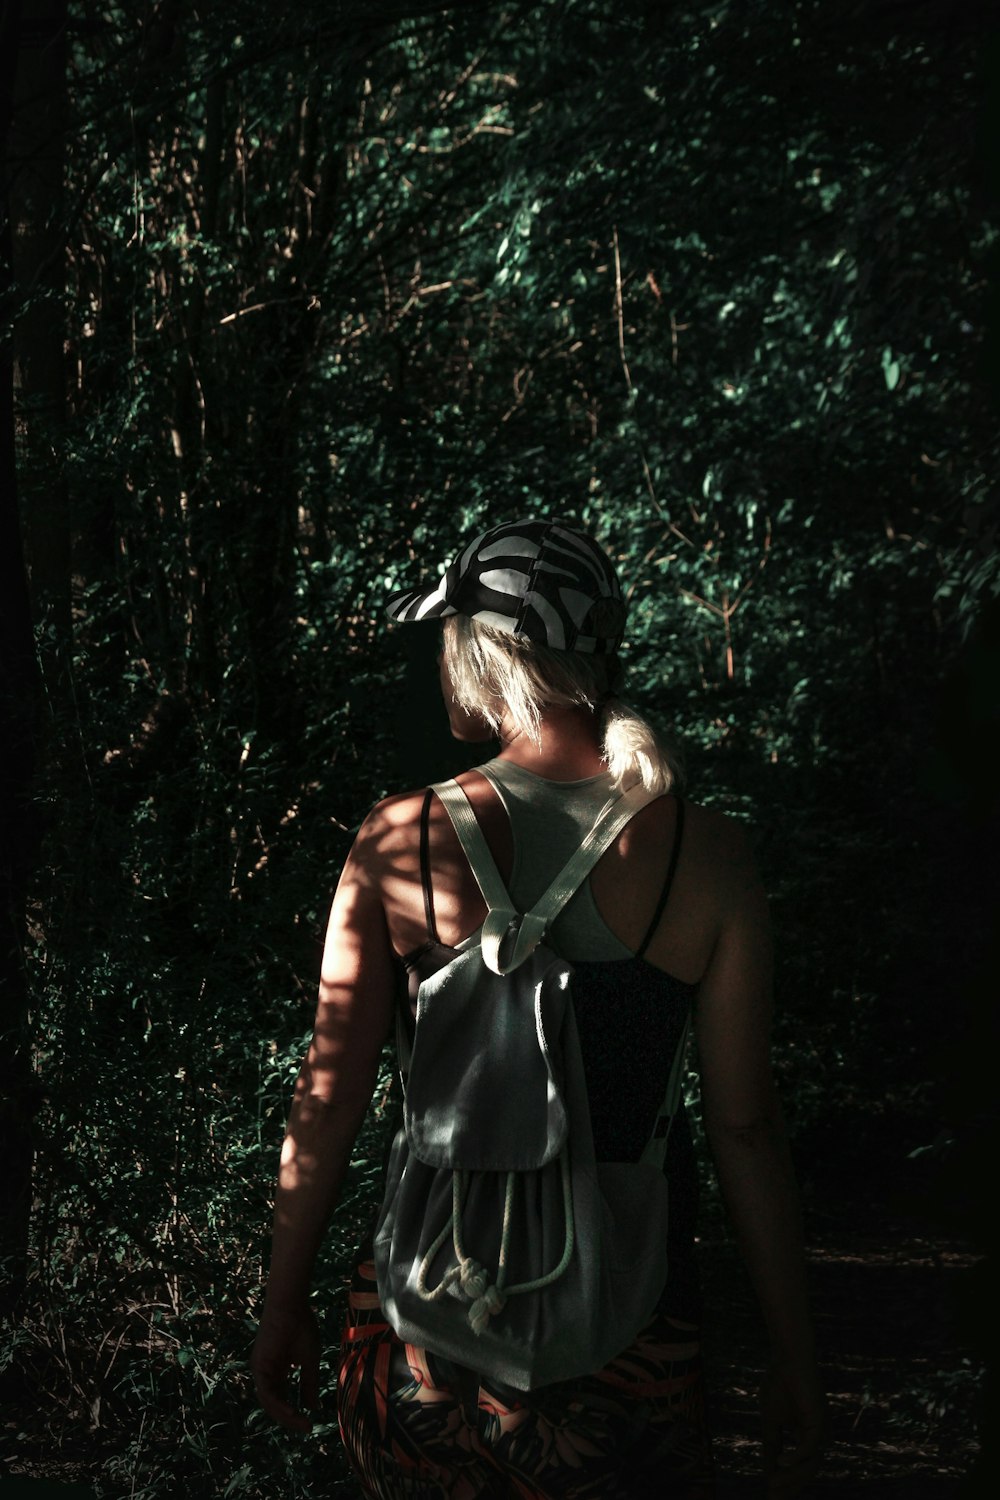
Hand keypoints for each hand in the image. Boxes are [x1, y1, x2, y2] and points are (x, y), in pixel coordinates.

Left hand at [251, 1301, 321, 1431]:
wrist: (291, 1305)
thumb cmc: (301, 1327)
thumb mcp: (309, 1361)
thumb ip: (309, 1384)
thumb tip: (312, 1407)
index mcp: (278, 1370)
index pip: (283, 1398)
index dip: (295, 1412)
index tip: (310, 1423)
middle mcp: (266, 1372)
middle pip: (275, 1403)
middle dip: (290, 1418)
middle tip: (307, 1428)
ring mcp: (261, 1370)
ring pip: (270, 1401)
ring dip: (284, 1415)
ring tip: (301, 1423)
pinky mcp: (259, 1366)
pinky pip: (267, 1392)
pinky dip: (278, 1403)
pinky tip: (292, 1411)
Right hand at [760, 1358, 827, 1496]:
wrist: (787, 1358)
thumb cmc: (778, 1383)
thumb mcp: (770, 1421)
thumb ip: (771, 1444)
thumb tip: (769, 1470)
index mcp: (806, 1434)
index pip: (798, 1466)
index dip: (785, 1482)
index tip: (770, 1496)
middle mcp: (817, 1435)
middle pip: (806, 1470)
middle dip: (789, 1485)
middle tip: (772, 1495)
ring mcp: (819, 1429)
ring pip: (810, 1464)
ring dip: (791, 1477)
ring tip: (772, 1483)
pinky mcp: (819, 1421)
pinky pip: (809, 1448)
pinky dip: (795, 1458)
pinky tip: (780, 1462)